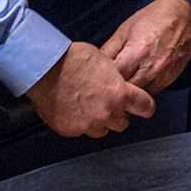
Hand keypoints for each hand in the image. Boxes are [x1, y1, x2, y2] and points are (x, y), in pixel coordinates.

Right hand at [24, 41, 157, 137]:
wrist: (44, 68)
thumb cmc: (74, 59)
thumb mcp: (106, 63)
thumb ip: (116, 81)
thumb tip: (119, 85)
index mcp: (120, 94)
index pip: (145, 108)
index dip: (144, 106)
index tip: (142, 106)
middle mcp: (106, 113)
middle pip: (123, 123)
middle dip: (118, 114)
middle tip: (108, 103)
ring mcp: (87, 124)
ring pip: (102, 130)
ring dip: (99, 121)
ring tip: (89, 107)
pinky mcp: (69, 130)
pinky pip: (80, 131)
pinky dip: (79, 123)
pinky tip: (72, 109)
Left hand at [101, 0, 190, 93]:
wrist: (185, 15)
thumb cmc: (155, 18)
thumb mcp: (124, 30)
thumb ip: (108, 50)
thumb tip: (94, 66)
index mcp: (136, 53)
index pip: (112, 79)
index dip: (101, 82)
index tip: (94, 81)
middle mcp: (151, 68)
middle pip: (126, 94)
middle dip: (114, 93)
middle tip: (104, 88)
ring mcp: (162, 76)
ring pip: (139, 98)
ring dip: (128, 95)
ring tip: (119, 88)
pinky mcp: (170, 79)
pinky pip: (151, 93)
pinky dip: (141, 91)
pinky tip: (135, 82)